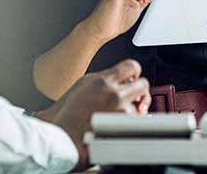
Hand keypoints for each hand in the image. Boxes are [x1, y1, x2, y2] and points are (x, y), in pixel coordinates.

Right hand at [36, 59, 150, 169]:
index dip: (134, 71)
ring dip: (132, 110)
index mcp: (103, 82)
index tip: (133, 76)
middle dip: (139, 90)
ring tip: (115, 116)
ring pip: (140, 107)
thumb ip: (105, 78)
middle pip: (143, 85)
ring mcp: (121, 114)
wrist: (63, 139)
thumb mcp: (84, 85)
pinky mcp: (124, 131)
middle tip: (133, 96)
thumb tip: (123, 76)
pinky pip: (136, 124)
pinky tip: (116, 126)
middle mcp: (115, 95)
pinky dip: (129, 124)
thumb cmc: (69, 114)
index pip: (131, 66)